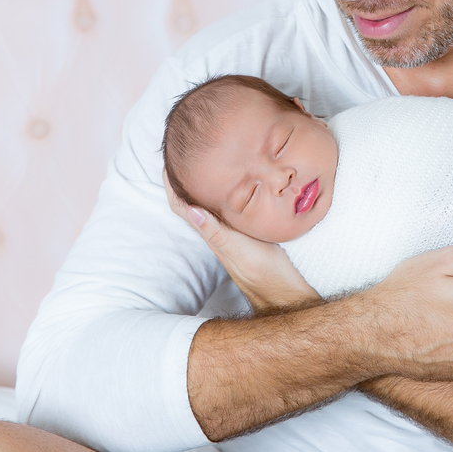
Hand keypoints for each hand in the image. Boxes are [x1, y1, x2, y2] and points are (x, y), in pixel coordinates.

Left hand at [164, 171, 320, 312]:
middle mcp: (217, 233)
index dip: (172, 186)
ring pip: (208, 207)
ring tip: (201, 166)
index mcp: (212, 234)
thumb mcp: (239, 250)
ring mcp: (230, 235)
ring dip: (201, 188)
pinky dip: (222, 196)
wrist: (284, 294)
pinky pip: (226, 211)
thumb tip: (190, 210)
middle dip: (183, 181)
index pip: (183, 207)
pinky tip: (231, 189)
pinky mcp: (244, 236)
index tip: (168, 164)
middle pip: (191, 203)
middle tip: (181, 157)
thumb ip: (217, 232)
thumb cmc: (264, 273)